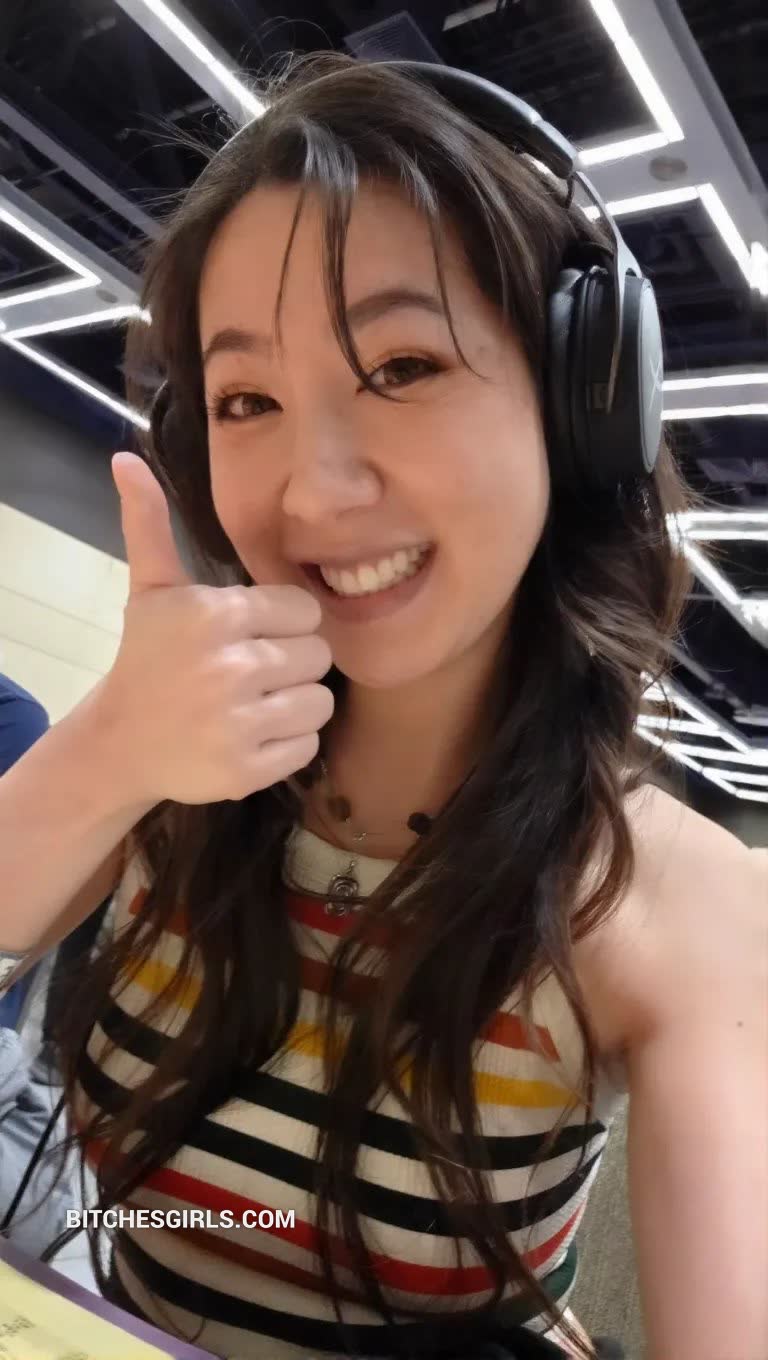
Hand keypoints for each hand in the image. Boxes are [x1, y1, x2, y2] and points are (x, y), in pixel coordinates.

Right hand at [100, 451, 333, 805]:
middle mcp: (233, 667)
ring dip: (297, 703)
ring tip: (259, 702)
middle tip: (255, 672)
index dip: (285, 623)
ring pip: (320, 702)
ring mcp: (241, 723)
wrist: (120, 743)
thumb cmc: (146, 660)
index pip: (304, 610)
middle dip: (293, 663)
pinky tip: (256, 734)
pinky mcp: (249, 770)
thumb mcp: (150, 590)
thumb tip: (126, 460)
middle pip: (318, 655)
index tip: (254, 635)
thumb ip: (151, 525)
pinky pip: (309, 745)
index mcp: (217, 616)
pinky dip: (290, 742)